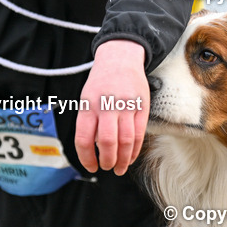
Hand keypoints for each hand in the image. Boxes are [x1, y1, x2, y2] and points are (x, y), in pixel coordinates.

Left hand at [75, 40, 148, 175]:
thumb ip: (89, 123)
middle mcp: (107, 106)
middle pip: (107, 142)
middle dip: (107, 160)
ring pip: (126, 141)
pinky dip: (135, 150)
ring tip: (120, 167)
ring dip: (123, 159)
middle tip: (107, 167)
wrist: (120, 58)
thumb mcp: (87, 99)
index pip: (84, 139)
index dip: (87, 158)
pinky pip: (139, 134)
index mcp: (88, 106)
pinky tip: (131, 156)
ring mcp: (126, 106)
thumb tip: (95, 150)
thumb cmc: (101, 83)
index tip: (91, 167)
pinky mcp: (141, 107)